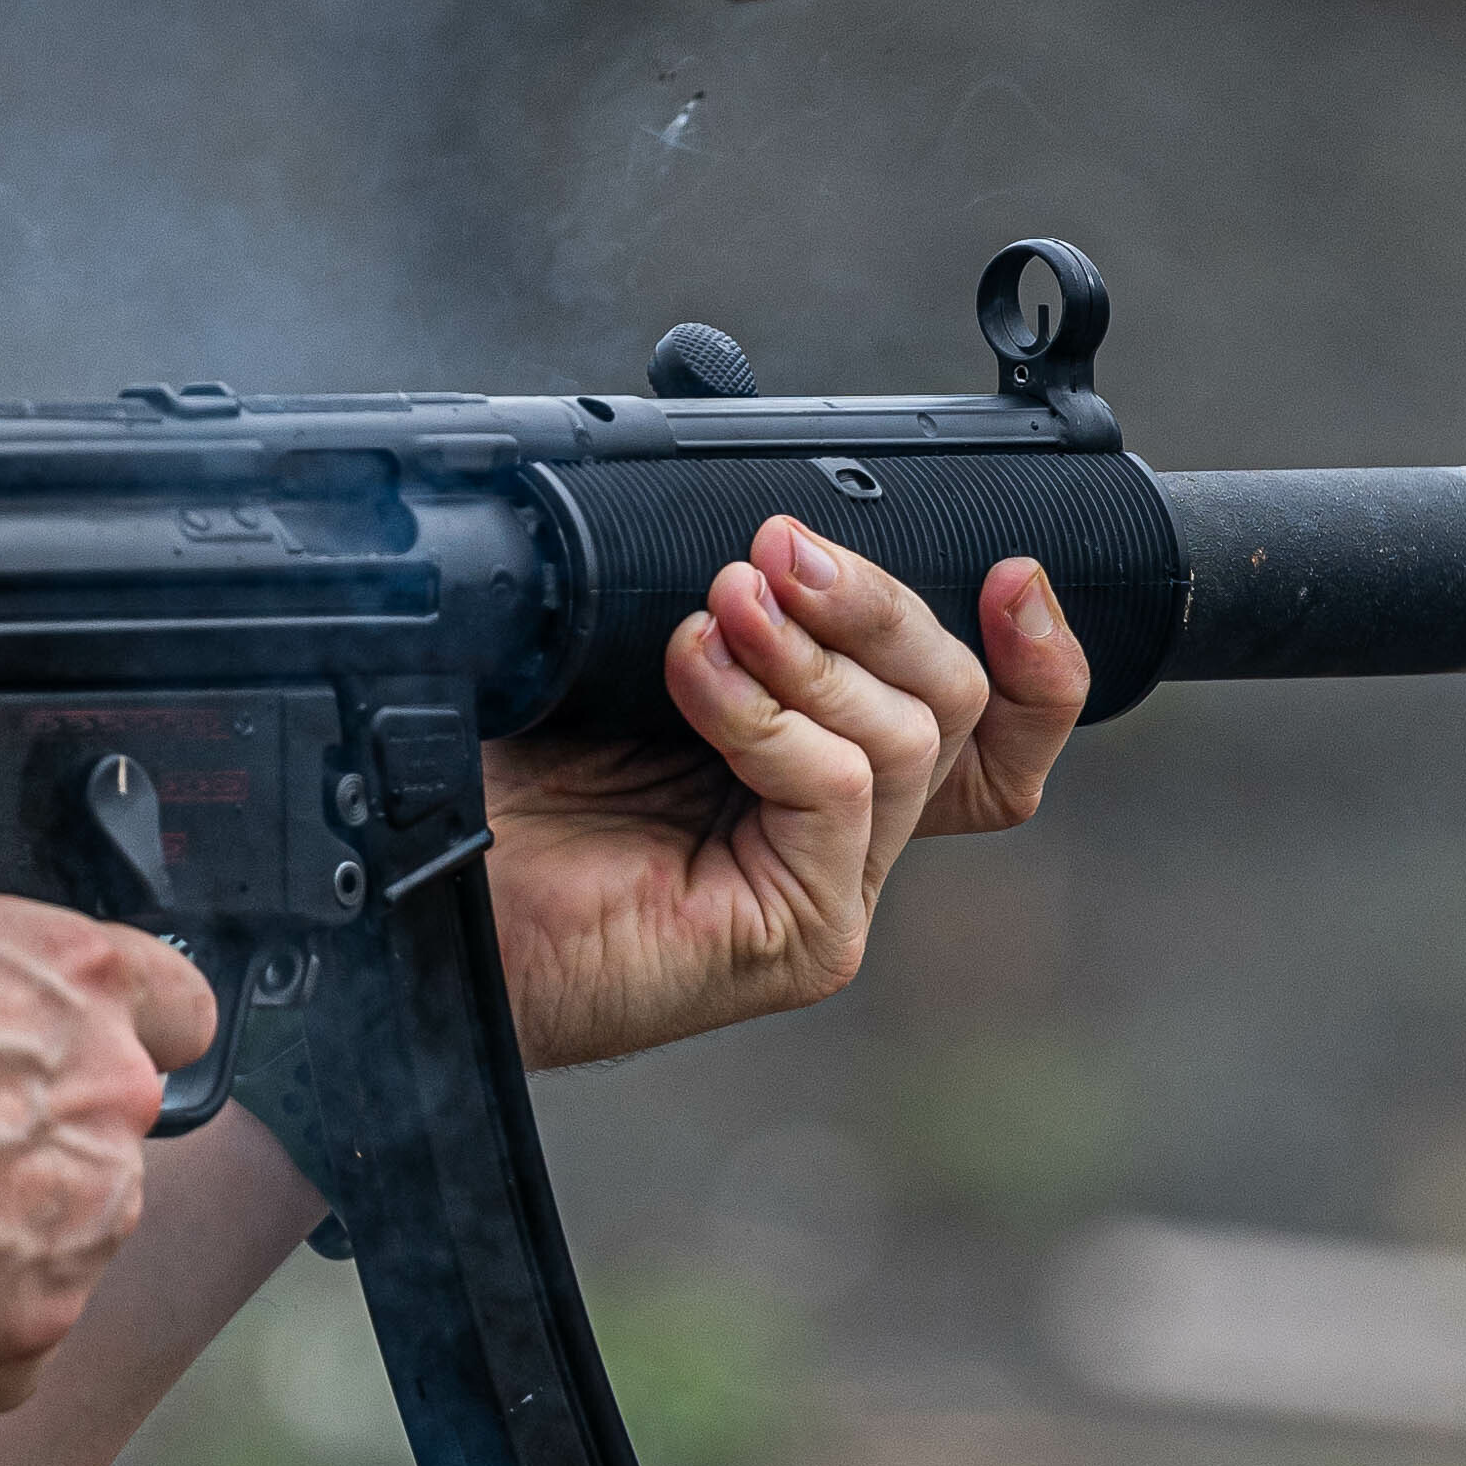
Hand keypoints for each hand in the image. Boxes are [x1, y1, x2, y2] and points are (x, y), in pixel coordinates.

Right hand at [0, 884, 215, 1411]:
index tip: (62, 1041)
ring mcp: (85, 1223)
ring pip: (68, 1227)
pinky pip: (16, 1327)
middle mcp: (107, 1099)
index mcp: (69, 976)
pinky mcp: (36, 1332)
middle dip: (32, 1130)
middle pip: (108, 1121)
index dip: (118, 1022)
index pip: (175, 999)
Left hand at [479, 535, 1085, 1069]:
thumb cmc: (510, 789)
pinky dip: (770, 716)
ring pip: (910, 740)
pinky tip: (695, 672)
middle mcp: (846, 835)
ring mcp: (831, 892)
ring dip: (813, 653)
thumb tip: (780, 530)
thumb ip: (729, 611)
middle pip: (956, 703)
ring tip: (719, 608)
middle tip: (778, 549)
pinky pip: (839, 791)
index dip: (1037, 656)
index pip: (993, 724)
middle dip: (880, 604)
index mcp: (828, 769)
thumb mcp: (639, 663)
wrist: (428, 891)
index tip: (1011, 572)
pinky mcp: (803, 935)